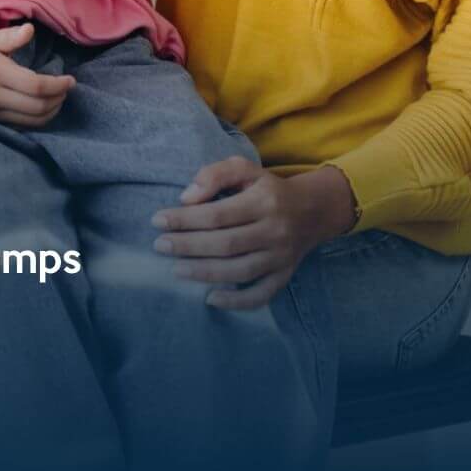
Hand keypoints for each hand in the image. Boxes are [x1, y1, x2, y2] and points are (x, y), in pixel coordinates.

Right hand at [0, 23, 73, 126]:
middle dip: (58, 99)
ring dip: (51, 111)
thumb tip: (30, 30)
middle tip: (66, 88)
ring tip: (58, 98)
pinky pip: (22, 126)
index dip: (58, 85)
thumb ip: (11, 36)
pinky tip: (44, 108)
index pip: (36, 86)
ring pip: (32, 121)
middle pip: (37, 107)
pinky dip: (38, 120)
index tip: (70, 80)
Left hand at [152, 160, 355, 309]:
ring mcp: (281, 257)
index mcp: (264, 201)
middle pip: (226, 244)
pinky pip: (261, 295)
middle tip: (160, 245)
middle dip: (188, 246)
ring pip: (240, 271)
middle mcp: (275, 231)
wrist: (312, 210)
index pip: (218, 214)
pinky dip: (236, 302)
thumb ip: (215, 174)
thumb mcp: (244, 168)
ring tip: (176, 269)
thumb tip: (186, 198)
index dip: (185, 219)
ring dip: (205, 273)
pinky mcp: (284, 276)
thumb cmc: (267, 188)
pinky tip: (210, 298)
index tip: (158, 220)